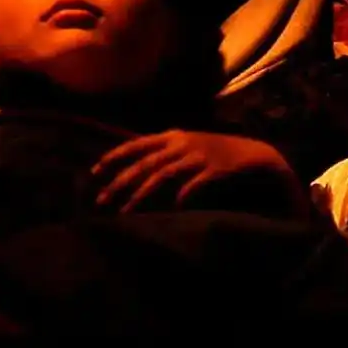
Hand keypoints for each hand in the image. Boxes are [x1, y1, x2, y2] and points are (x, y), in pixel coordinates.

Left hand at [91, 130, 293, 212]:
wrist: (253, 153)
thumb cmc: (215, 150)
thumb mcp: (187, 143)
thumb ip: (163, 151)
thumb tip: (136, 164)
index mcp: (172, 135)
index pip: (136, 144)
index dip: (114, 157)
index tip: (94, 171)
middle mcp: (182, 143)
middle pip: (144, 164)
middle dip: (120, 183)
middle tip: (101, 200)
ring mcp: (198, 156)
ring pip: (162, 176)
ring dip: (141, 195)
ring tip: (125, 212)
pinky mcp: (213, 170)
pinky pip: (192, 185)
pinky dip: (180, 196)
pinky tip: (170, 209)